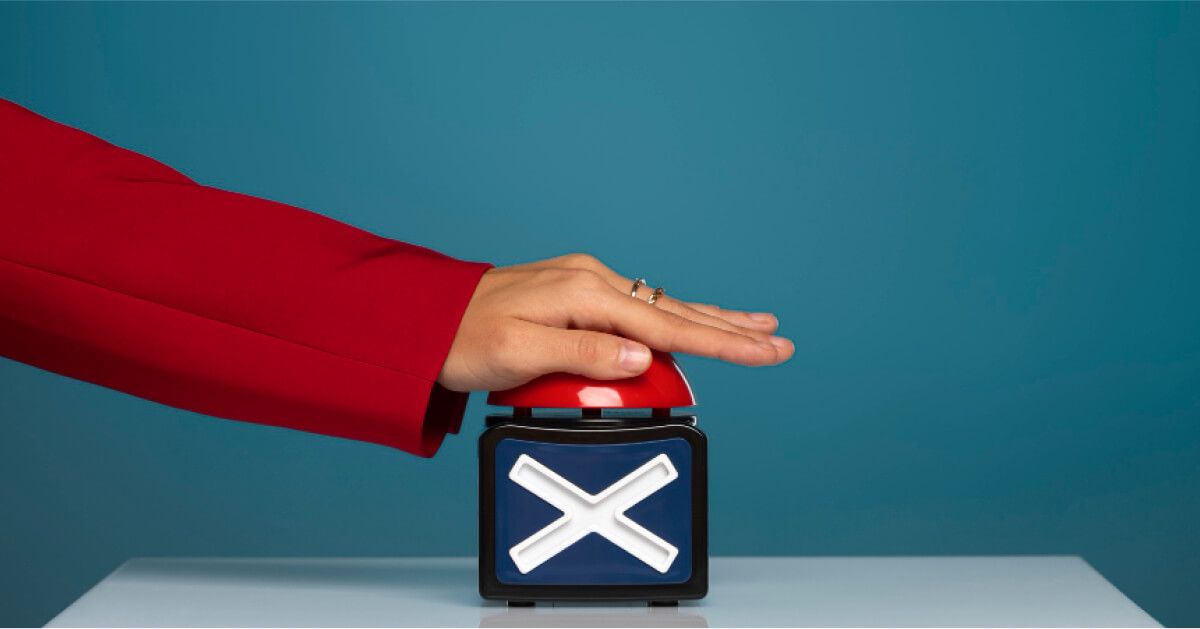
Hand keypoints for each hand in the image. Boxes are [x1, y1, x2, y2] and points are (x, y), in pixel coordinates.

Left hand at [438, 254, 793, 391]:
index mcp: (585, 292)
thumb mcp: (519, 352)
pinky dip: (675, 320)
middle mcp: (592, 281)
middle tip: (780, 342)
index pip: (667, 325)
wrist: (423, 320)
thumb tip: (640, 358)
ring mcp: (586, 286)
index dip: (722, 342)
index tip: (766, 351)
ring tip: (756, 328)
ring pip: (663, 308)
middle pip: (676, 310)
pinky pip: (640, 311)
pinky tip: (690, 323)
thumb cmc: (462, 338)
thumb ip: (582, 355)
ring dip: (710, 320)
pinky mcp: (577, 297)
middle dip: (731, 329)